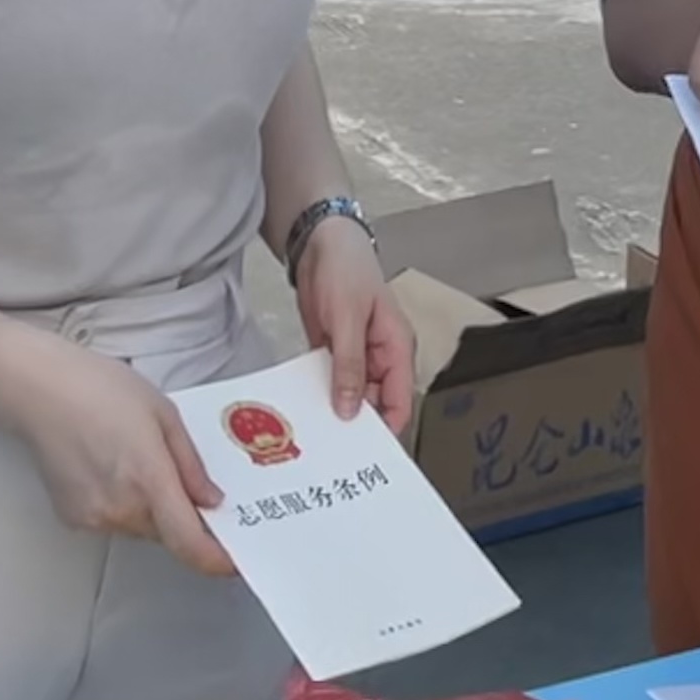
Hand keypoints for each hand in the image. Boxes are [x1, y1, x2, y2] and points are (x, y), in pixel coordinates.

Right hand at [1, 336, 232, 577]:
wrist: (38, 392)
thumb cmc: (101, 390)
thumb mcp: (164, 415)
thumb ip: (191, 465)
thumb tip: (212, 501)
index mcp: (149, 480)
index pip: (189, 543)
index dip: (217, 560)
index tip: (235, 561)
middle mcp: (120, 509)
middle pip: (168, 533)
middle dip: (186, 517)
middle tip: (187, 479)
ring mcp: (93, 518)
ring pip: (142, 528)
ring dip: (154, 508)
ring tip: (141, 459)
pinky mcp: (72, 519)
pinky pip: (115, 521)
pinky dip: (126, 504)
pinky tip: (115, 467)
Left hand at [297, 220, 416, 436]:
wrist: (320, 242)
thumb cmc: (346, 271)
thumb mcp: (348, 319)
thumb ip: (350, 366)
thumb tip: (350, 412)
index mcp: (397, 349)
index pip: (400, 401)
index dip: (386, 430)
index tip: (363, 456)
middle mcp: (380, 358)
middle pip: (374, 405)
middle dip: (354, 427)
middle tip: (328, 456)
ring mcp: (355, 357)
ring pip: (349, 397)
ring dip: (332, 412)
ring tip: (308, 440)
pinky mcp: (332, 353)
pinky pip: (329, 382)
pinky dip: (317, 395)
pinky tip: (299, 413)